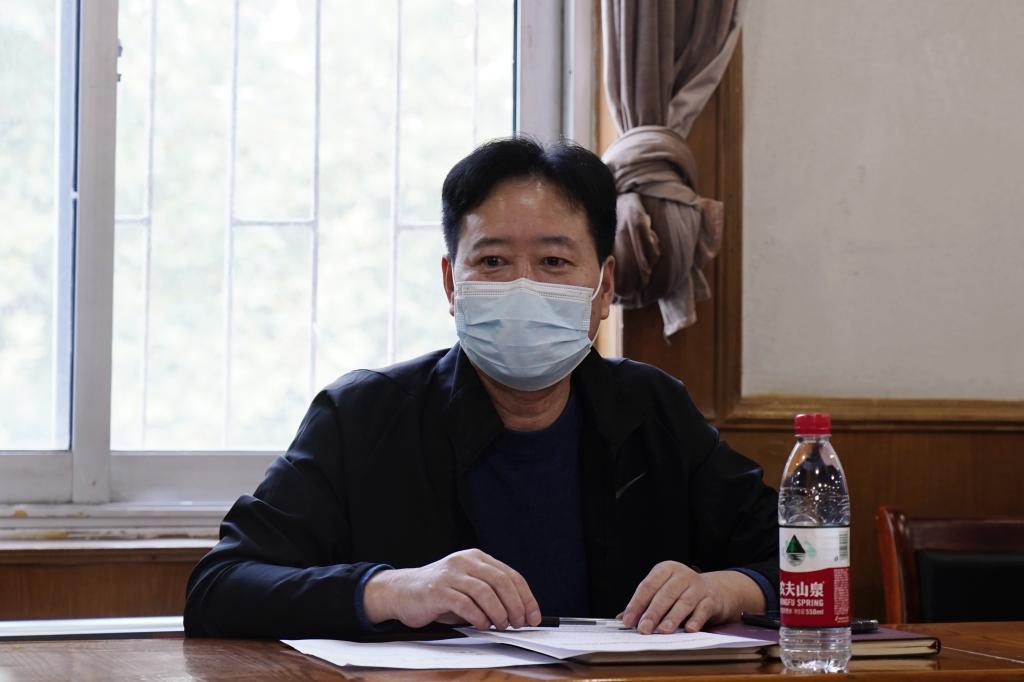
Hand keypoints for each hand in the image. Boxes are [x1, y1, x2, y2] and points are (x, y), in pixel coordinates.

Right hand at [362, 549, 541, 630]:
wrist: (402, 592)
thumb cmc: (439, 593)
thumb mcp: (468, 586)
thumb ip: (490, 593)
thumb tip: (519, 613)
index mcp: (476, 558)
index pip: (510, 575)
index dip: (526, 597)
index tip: (533, 615)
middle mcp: (464, 561)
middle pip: (500, 581)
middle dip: (515, 605)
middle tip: (519, 623)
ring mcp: (451, 574)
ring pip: (485, 592)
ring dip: (498, 613)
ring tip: (501, 625)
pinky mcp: (438, 590)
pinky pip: (465, 604)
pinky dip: (478, 617)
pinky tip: (481, 625)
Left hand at [618, 562, 759, 634]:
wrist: (714, 590)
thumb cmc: (681, 592)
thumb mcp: (663, 592)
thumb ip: (644, 604)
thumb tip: (621, 618)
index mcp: (665, 570)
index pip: (647, 586)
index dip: (636, 604)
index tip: (627, 620)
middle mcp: (682, 575)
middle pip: (664, 595)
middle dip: (653, 613)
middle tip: (643, 629)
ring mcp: (698, 586)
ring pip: (683, 602)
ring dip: (672, 617)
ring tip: (662, 631)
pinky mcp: (711, 599)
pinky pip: (702, 610)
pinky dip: (695, 619)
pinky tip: (688, 629)